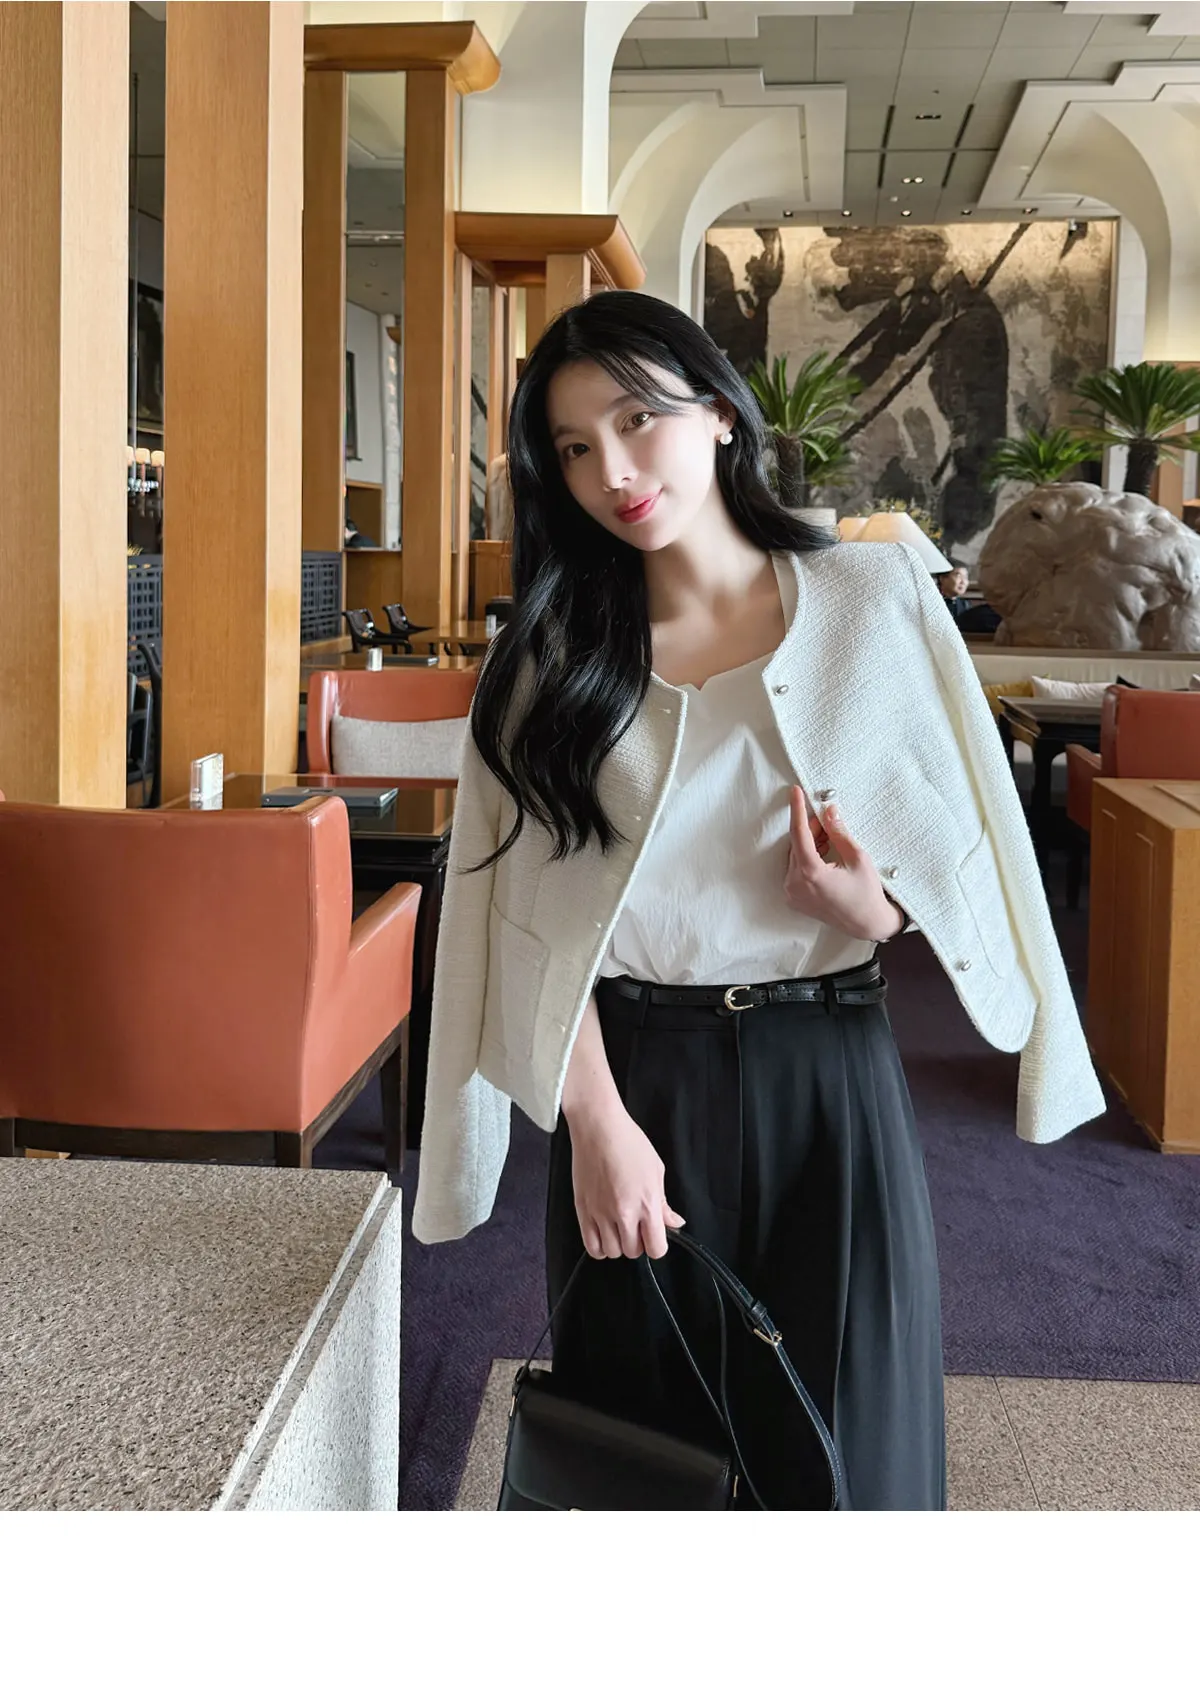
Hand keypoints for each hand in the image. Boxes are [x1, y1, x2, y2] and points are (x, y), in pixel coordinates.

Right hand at [567, 1108, 684, 1261]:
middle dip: (638, 1243)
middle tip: (636, 1226)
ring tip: (619, 1227)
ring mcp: (601, 1213)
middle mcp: (624, 1213)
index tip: (655, 1235)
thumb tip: (674, 1222)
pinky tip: (604, 1233)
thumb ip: (664, 1202)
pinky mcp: (582, 1211)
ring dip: (618, 1244)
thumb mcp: (656, 1170)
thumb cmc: (629, 1142)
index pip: (656, 1248)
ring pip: (612, 1252)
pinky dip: (599, 1246)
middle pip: (633, 1252)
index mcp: (647, 1203)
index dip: (657, 1245)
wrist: (598, 1128)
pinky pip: (591, 1246)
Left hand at [784, 785, 903, 942]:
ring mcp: (792, 894)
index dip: (797, 810)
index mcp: (811, 874)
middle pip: (797, 845)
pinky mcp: (794, 899)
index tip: (795, 792)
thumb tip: (829, 811)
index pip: (798, 834)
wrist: (868, 924)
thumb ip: (839, 833)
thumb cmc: (867, 893)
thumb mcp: (858, 858)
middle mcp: (795, 885)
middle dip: (810, 829)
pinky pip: (795, 870)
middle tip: (827, 819)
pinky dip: (806, 858)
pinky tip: (824, 854)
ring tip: (830, 838)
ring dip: (809, 844)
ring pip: (795, 857)